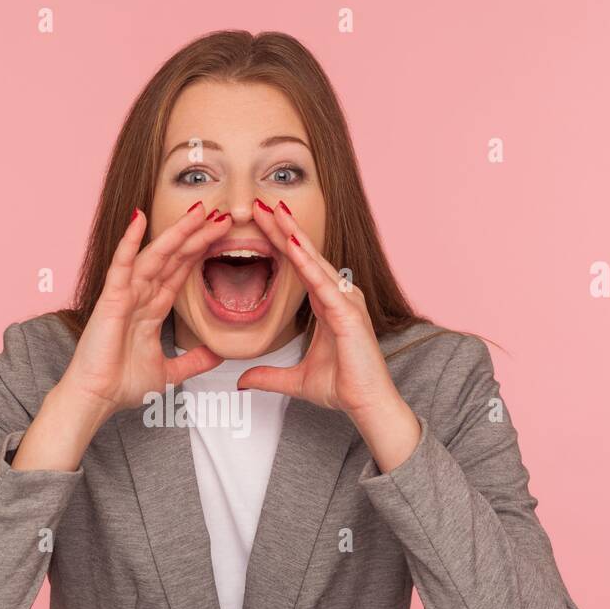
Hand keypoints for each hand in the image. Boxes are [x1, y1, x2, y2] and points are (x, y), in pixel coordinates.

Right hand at [57, 201, 229, 423]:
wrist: (98, 398)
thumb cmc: (122, 384)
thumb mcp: (170, 372)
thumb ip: (194, 361)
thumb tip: (219, 354)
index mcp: (152, 308)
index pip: (180, 272)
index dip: (200, 251)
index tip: (222, 233)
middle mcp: (140, 296)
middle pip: (173, 257)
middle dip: (196, 235)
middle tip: (220, 214)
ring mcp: (125, 294)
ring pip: (155, 256)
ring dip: (176, 233)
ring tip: (199, 212)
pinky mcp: (111, 299)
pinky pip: (121, 265)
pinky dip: (130, 242)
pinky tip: (139, 219)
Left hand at [235, 199, 422, 471]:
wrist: (367, 405)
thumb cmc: (342, 387)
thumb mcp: (295, 381)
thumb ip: (268, 377)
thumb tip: (242, 380)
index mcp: (326, 304)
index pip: (297, 265)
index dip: (278, 243)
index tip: (259, 223)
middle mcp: (338, 296)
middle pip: (305, 254)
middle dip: (283, 228)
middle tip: (260, 203)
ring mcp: (346, 301)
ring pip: (314, 261)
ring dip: (293, 235)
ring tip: (273, 212)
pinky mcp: (349, 313)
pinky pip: (323, 282)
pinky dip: (307, 262)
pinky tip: (292, 244)